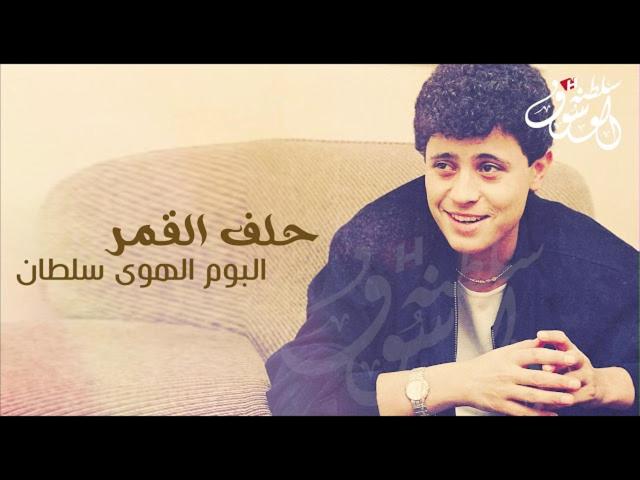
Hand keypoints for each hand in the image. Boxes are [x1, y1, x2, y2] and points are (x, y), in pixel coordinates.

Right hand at [460, 338, 581, 415]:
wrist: (462, 382)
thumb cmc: (484, 366)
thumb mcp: (502, 352)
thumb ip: (524, 347)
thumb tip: (544, 340)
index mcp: (509, 358)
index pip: (535, 355)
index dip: (554, 356)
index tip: (571, 357)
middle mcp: (507, 374)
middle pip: (536, 377)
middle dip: (558, 380)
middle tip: (576, 382)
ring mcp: (504, 391)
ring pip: (532, 395)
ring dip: (552, 398)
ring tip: (570, 399)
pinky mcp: (501, 406)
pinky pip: (523, 412)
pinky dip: (538, 414)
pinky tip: (552, 414)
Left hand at [536, 330, 603, 408]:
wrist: (600, 387)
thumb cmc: (572, 369)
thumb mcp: (563, 358)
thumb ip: (548, 352)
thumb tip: (531, 345)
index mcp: (571, 350)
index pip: (563, 339)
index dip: (552, 336)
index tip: (539, 335)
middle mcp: (581, 361)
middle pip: (573, 358)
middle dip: (559, 363)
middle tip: (545, 368)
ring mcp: (588, 378)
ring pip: (572, 381)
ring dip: (556, 386)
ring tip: (540, 390)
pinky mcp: (589, 394)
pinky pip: (572, 399)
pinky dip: (556, 402)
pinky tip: (543, 405)